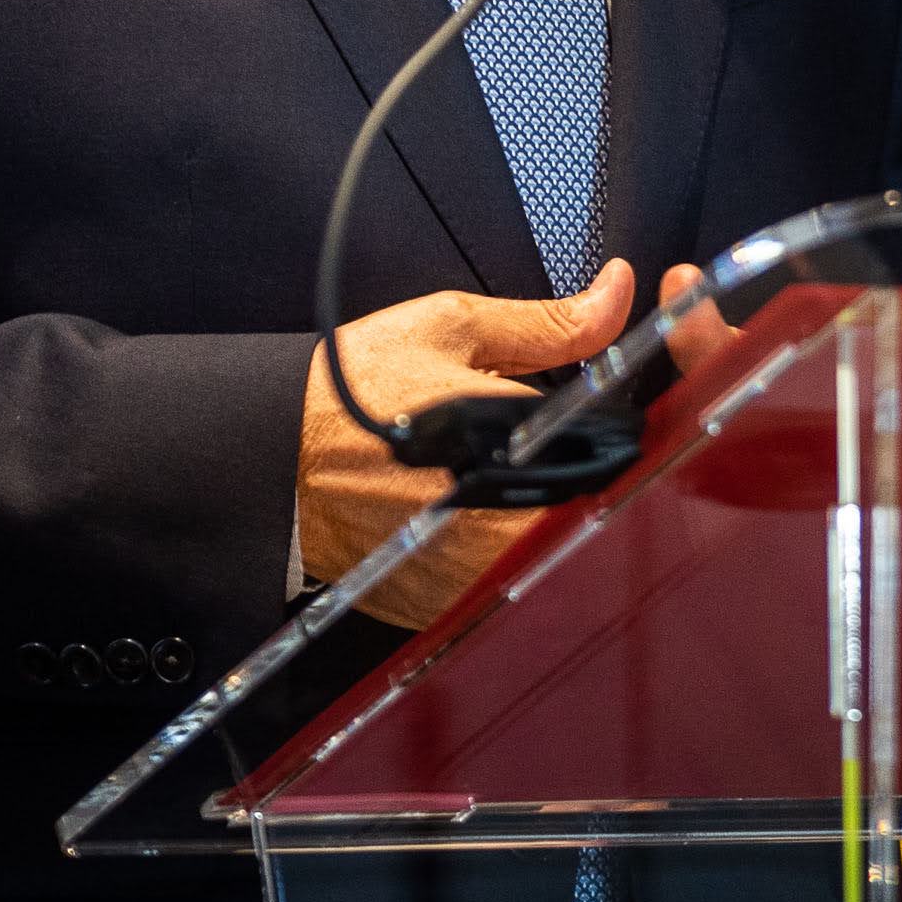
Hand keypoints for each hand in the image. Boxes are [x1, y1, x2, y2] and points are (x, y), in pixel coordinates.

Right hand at [298, 261, 742, 626]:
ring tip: (542, 503)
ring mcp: (459, 578)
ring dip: (561, 538)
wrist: (262, 458)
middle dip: (602, 498)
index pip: (613, 467)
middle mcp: (485, 526)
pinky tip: (499, 536)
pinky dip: (512, 571)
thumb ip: (550, 323)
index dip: (638, 455)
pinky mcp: (434, 609)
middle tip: (597, 473)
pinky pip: (500, 596)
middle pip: (589, 527)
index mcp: (502, 449)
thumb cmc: (350, 391)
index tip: (639, 442)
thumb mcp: (450, 329)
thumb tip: (618, 292)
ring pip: (550, 568)